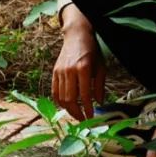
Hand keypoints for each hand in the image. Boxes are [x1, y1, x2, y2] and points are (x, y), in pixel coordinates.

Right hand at [52, 5, 106, 120]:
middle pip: (70, 99)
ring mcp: (60, 71)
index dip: (88, 109)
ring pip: (61, 97)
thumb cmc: (91, 51)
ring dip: (68, 109)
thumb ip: (99, 86)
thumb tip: (99, 103)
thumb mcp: (101, 67)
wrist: (76, 35)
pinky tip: (66, 106)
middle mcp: (69, 71)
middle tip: (83, 120)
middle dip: (77, 113)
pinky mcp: (54, 72)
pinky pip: (55, 91)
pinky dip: (59, 101)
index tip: (91, 117)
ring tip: (76, 114)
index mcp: (83, 69)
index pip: (84, 95)